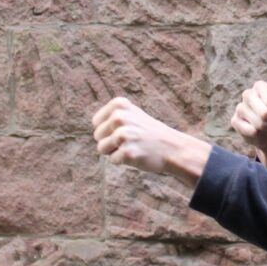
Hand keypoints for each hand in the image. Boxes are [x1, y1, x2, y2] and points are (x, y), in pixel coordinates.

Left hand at [92, 97, 210, 185]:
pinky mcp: (127, 151)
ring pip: (101, 148)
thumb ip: (112, 115)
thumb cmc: (148, 132)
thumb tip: (94, 123)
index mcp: (119, 105)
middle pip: (97, 136)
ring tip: (132, 146)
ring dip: (114, 151)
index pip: (96, 122)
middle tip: (131, 140)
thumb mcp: (131, 114)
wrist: (172, 147)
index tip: (127, 129)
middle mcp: (119, 117)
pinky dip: (123, 160)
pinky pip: (112, 160)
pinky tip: (137, 154)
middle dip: (110, 142)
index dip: (108, 130)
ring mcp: (123, 134)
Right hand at [230, 81, 266, 165]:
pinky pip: (245, 128)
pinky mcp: (235, 120)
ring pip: (254, 120)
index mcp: (261, 87)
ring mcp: (240, 107)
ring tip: (266, 126)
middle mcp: (248, 94)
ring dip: (263, 127)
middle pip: (261, 110)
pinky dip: (254, 133)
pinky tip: (257, 132)